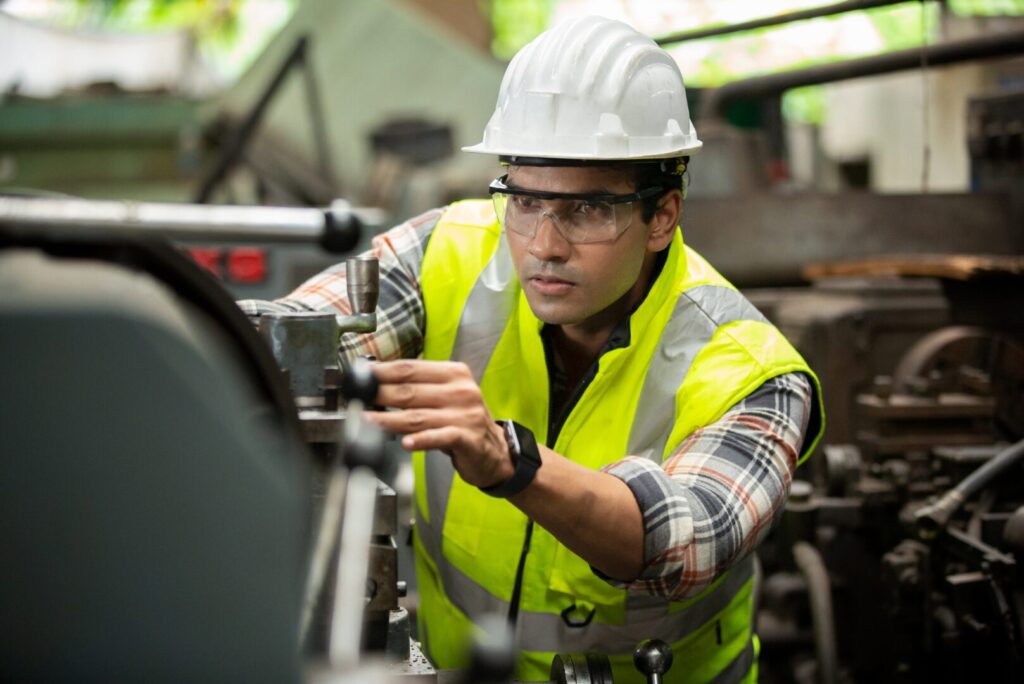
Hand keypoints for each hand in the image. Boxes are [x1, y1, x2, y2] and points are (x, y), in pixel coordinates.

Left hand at [364, 360, 514, 488]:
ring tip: (368, 420)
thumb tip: (378, 383)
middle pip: (411, 391)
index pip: (412, 369)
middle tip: (357, 397)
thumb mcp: (447, 395)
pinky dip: (420, 440)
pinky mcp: (467, 438)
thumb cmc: (463, 421)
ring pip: (418, 416)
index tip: (361, 374)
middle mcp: (461, 391)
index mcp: (454, 374)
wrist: (495, 451)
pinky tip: (405, 443)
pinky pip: (439, 437)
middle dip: (380, 393)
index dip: (383, 371)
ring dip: (389, 419)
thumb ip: (419, 388)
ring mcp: (465, 414)